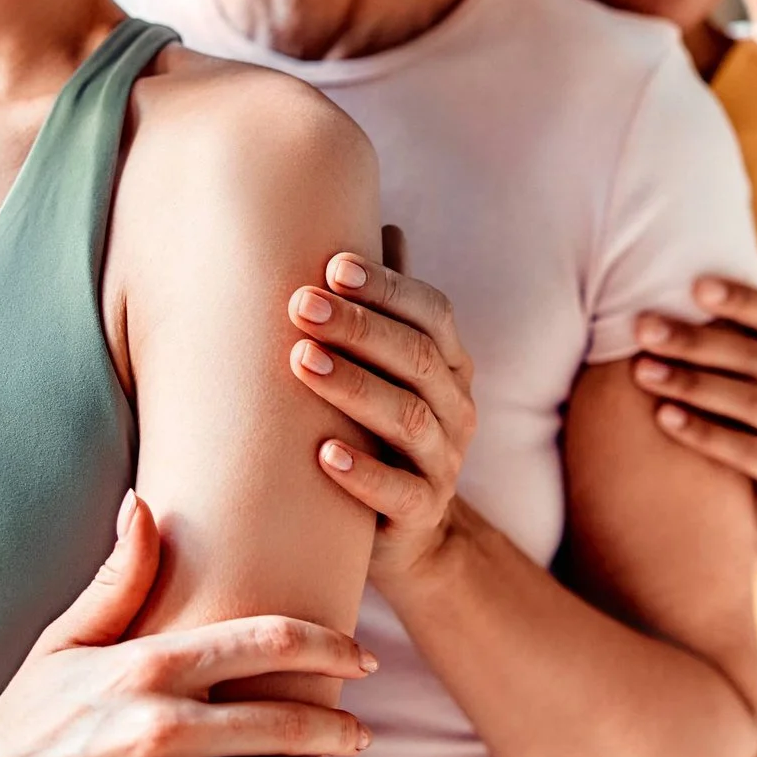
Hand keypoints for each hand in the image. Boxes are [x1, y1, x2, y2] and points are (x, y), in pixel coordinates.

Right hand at [0, 492, 377, 756]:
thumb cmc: (19, 729)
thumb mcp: (62, 647)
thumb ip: (119, 580)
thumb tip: (144, 502)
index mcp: (147, 668)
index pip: (269, 640)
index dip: (331, 645)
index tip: (362, 658)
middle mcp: (163, 730)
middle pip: (293, 721)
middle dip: (341, 726)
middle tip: (358, 730)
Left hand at [288, 250, 476, 585]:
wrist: (404, 532)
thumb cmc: (378, 429)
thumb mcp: (385, 367)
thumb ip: (386, 306)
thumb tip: (384, 224)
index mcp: (449, 363)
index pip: (432, 312)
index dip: (387, 286)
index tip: (333, 265)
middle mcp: (456, 407)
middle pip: (417, 357)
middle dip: (359, 326)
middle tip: (299, 304)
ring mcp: (445, 462)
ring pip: (408, 417)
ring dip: (353, 385)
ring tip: (301, 361)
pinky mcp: (423, 514)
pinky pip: (400, 492)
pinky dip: (362, 472)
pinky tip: (322, 453)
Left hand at [635, 278, 756, 549]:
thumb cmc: (738, 425)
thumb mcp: (735, 380)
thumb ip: (714, 343)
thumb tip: (652, 302)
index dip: (738, 298)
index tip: (693, 286)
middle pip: (754, 357)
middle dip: (694, 340)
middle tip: (643, 330)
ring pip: (751, 402)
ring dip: (692, 383)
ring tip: (642, 372)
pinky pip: (751, 452)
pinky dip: (705, 433)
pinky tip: (663, 419)